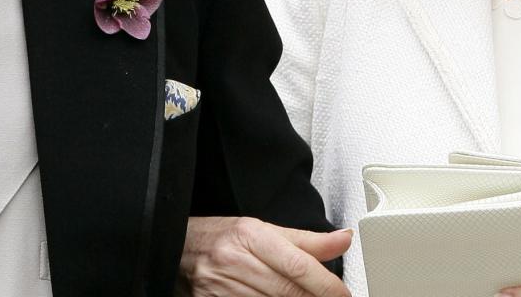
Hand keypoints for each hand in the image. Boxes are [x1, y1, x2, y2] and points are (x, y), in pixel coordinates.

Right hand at [180, 216, 352, 296]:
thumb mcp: (262, 231)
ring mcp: (220, 287)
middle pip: (287, 290)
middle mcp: (234, 261)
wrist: (177, 248)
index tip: (343, 294)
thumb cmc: (220, 237)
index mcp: (249, 235)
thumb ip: (306, 240)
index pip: (297, 264)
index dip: (326, 284)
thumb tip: (343, 239)